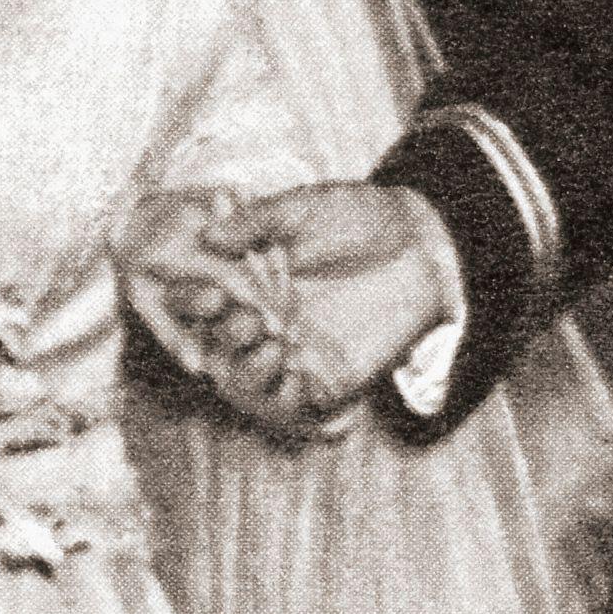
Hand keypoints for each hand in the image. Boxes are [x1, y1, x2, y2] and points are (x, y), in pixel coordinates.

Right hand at [126, 178, 454, 438]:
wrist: (424, 245)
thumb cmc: (361, 218)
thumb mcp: (303, 208)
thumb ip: (256, 221)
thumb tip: (208, 234)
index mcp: (247, 281)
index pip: (200, 300)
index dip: (189, 301)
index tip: (205, 294)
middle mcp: (262, 320)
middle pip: (216, 345)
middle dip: (222, 335)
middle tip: (245, 317)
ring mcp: (292, 353)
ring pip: (244, 382)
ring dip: (245, 369)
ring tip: (270, 342)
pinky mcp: (325, 379)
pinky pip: (288, 405)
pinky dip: (279, 395)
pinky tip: (289, 365)